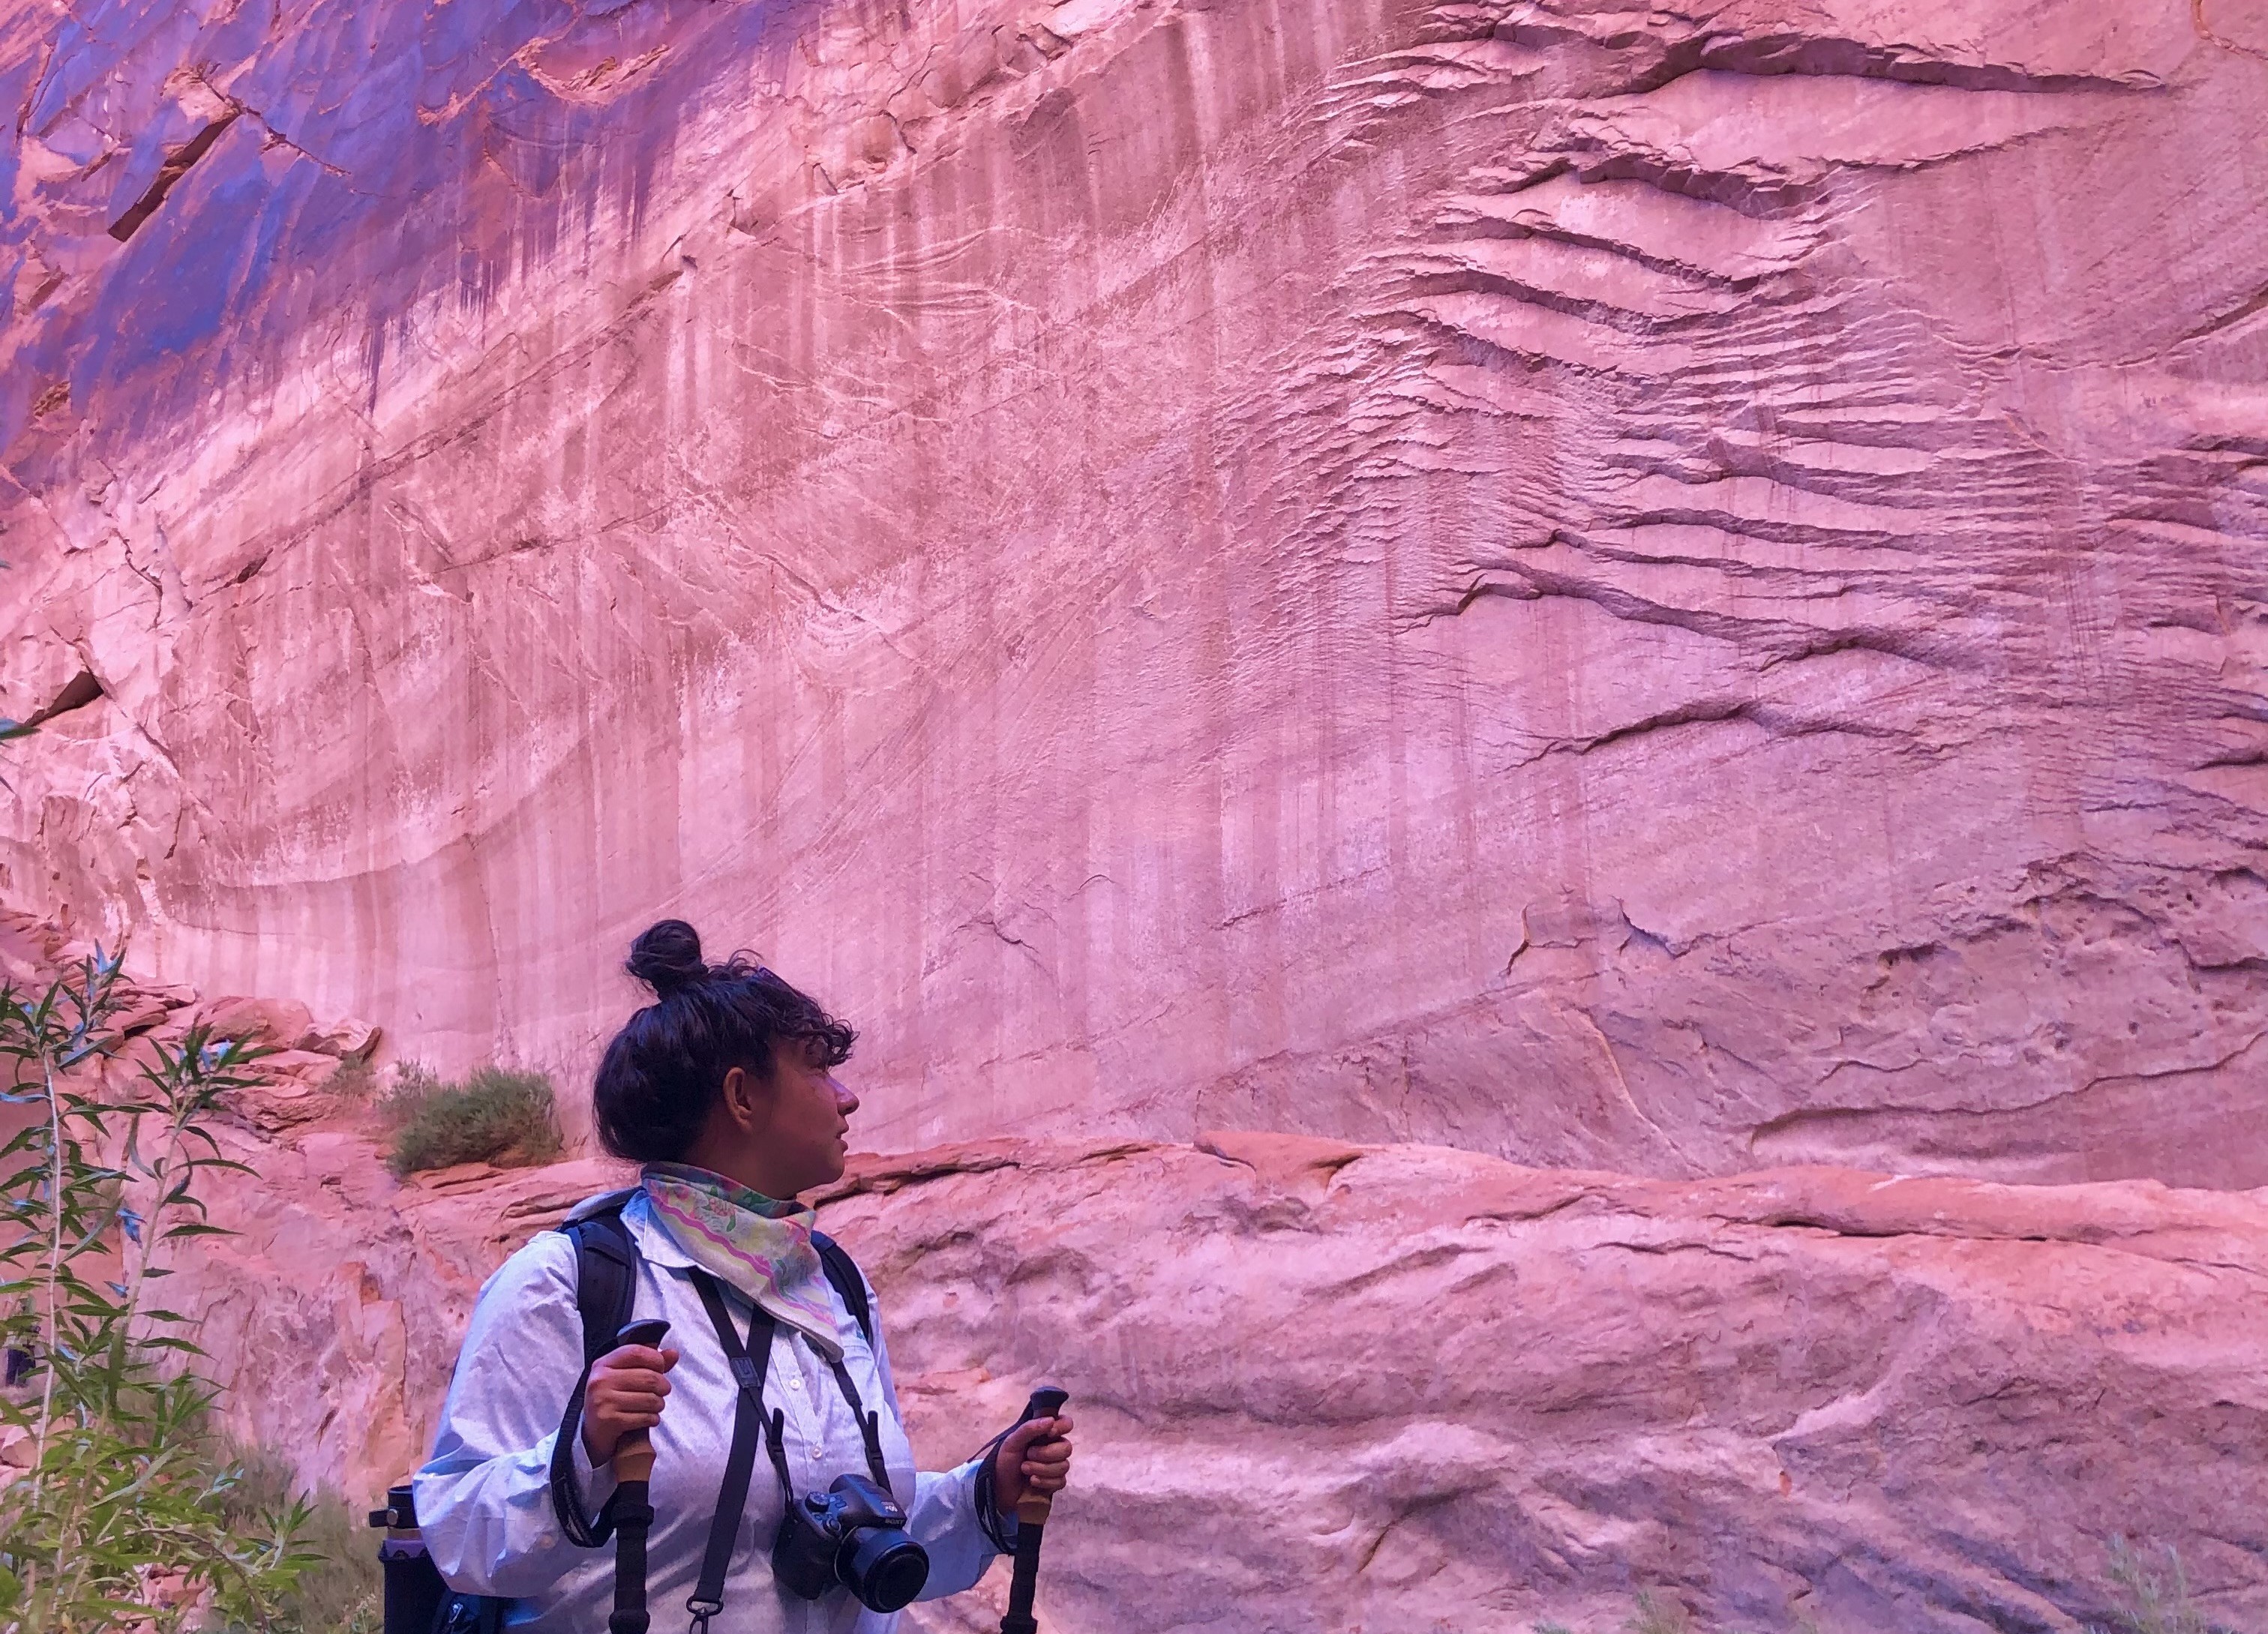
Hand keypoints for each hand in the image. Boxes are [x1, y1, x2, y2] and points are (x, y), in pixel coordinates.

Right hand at [580, 1341, 678, 1464]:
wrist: (593, 1433)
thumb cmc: (613, 1400)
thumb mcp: (625, 1376)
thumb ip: (650, 1363)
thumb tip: (673, 1353)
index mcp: (603, 1364)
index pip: (637, 1352)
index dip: (656, 1359)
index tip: (661, 1368)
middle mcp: (600, 1380)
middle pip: (649, 1377)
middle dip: (663, 1386)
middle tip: (662, 1392)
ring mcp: (602, 1400)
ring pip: (650, 1399)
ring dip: (659, 1404)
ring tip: (654, 1406)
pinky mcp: (608, 1420)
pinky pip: (644, 1417)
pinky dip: (652, 1419)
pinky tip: (648, 1418)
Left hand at [992, 1414, 1074, 1515]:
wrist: (999, 1487)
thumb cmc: (1005, 1460)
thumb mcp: (1012, 1441)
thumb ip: (1029, 1429)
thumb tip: (1050, 1420)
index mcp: (1045, 1433)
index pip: (1066, 1423)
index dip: (1062, 1427)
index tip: (1049, 1432)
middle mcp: (1053, 1447)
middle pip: (1067, 1447)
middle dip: (1045, 1453)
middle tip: (1028, 1454)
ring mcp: (1056, 1466)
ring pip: (1064, 1466)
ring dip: (1041, 1468)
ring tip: (1025, 1468)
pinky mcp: (1055, 1483)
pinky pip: (1061, 1481)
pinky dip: (1044, 1481)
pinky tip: (1033, 1481)